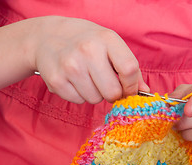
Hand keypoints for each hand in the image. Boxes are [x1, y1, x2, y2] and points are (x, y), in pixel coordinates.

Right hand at [29, 16, 148, 103]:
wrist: (47, 37)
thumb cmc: (84, 41)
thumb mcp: (109, 43)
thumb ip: (128, 66)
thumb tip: (144, 91)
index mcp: (106, 39)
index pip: (129, 70)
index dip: (131, 86)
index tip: (127, 89)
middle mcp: (88, 51)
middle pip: (112, 92)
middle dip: (112, 93)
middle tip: (104, 83)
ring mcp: (70, 66)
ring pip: (95, 99)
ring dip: (94, 93)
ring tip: (85, 77)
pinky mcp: (56, 80)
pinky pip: (78, 101)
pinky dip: (78, 95)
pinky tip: (72, 80)